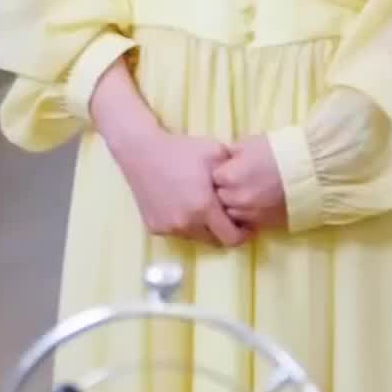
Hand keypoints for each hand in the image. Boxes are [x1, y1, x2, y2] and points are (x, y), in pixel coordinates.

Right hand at [116, 128, 251, 247]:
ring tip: (203, 208)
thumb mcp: (215, 152)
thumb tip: (250, 184)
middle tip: (226, 216)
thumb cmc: (180, 150)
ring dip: (203, 228)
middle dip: (224, 231)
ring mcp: (169, 227)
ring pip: (195, 237)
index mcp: (204, 207)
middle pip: (215, 241)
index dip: (243, 234)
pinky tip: (182, 205)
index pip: (232, 237)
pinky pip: (177, 232)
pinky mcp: (154, 227)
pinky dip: (184, 224)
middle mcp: (186, 223)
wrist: (140, 151)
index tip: (246, 225)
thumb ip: (235, 172)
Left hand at [212, 136, 287, 230]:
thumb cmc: (279, 152)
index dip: (222, 173)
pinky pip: (247, 223)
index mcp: (228, 176)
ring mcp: (249, 214)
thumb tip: (224, 160)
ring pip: (231, 214)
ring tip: (248, 194)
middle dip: (225, 191)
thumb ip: (231, 153)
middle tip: (238, 182)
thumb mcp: (250, 143)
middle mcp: (235, 198)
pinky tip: (257, 204)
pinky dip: (248, 215)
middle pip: (219, 198)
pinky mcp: (264, 224)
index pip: (213, 178)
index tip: (229, 169)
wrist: (311, 171)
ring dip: (235, 205)